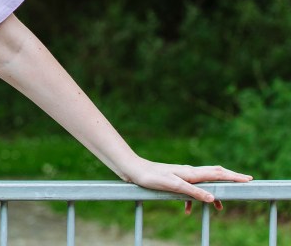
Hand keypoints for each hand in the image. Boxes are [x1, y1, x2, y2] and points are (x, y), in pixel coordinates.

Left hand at [122, 158, 251, 211]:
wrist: (133, 169)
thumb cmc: (151, 176)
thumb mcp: (173, 186)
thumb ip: (193, 192)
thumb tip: (213, 198)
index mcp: (191, 173)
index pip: (217, 173)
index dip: (233, 176)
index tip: (248, 179)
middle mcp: (189, 172)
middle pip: (214, 175)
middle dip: (229, 180)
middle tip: (243, 183)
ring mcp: (181, 176)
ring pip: (202, 184)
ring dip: (211, 194)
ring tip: (219, 207)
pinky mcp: (173, 180)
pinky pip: (188, 190)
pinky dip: (192, 199)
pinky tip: (186, 210)